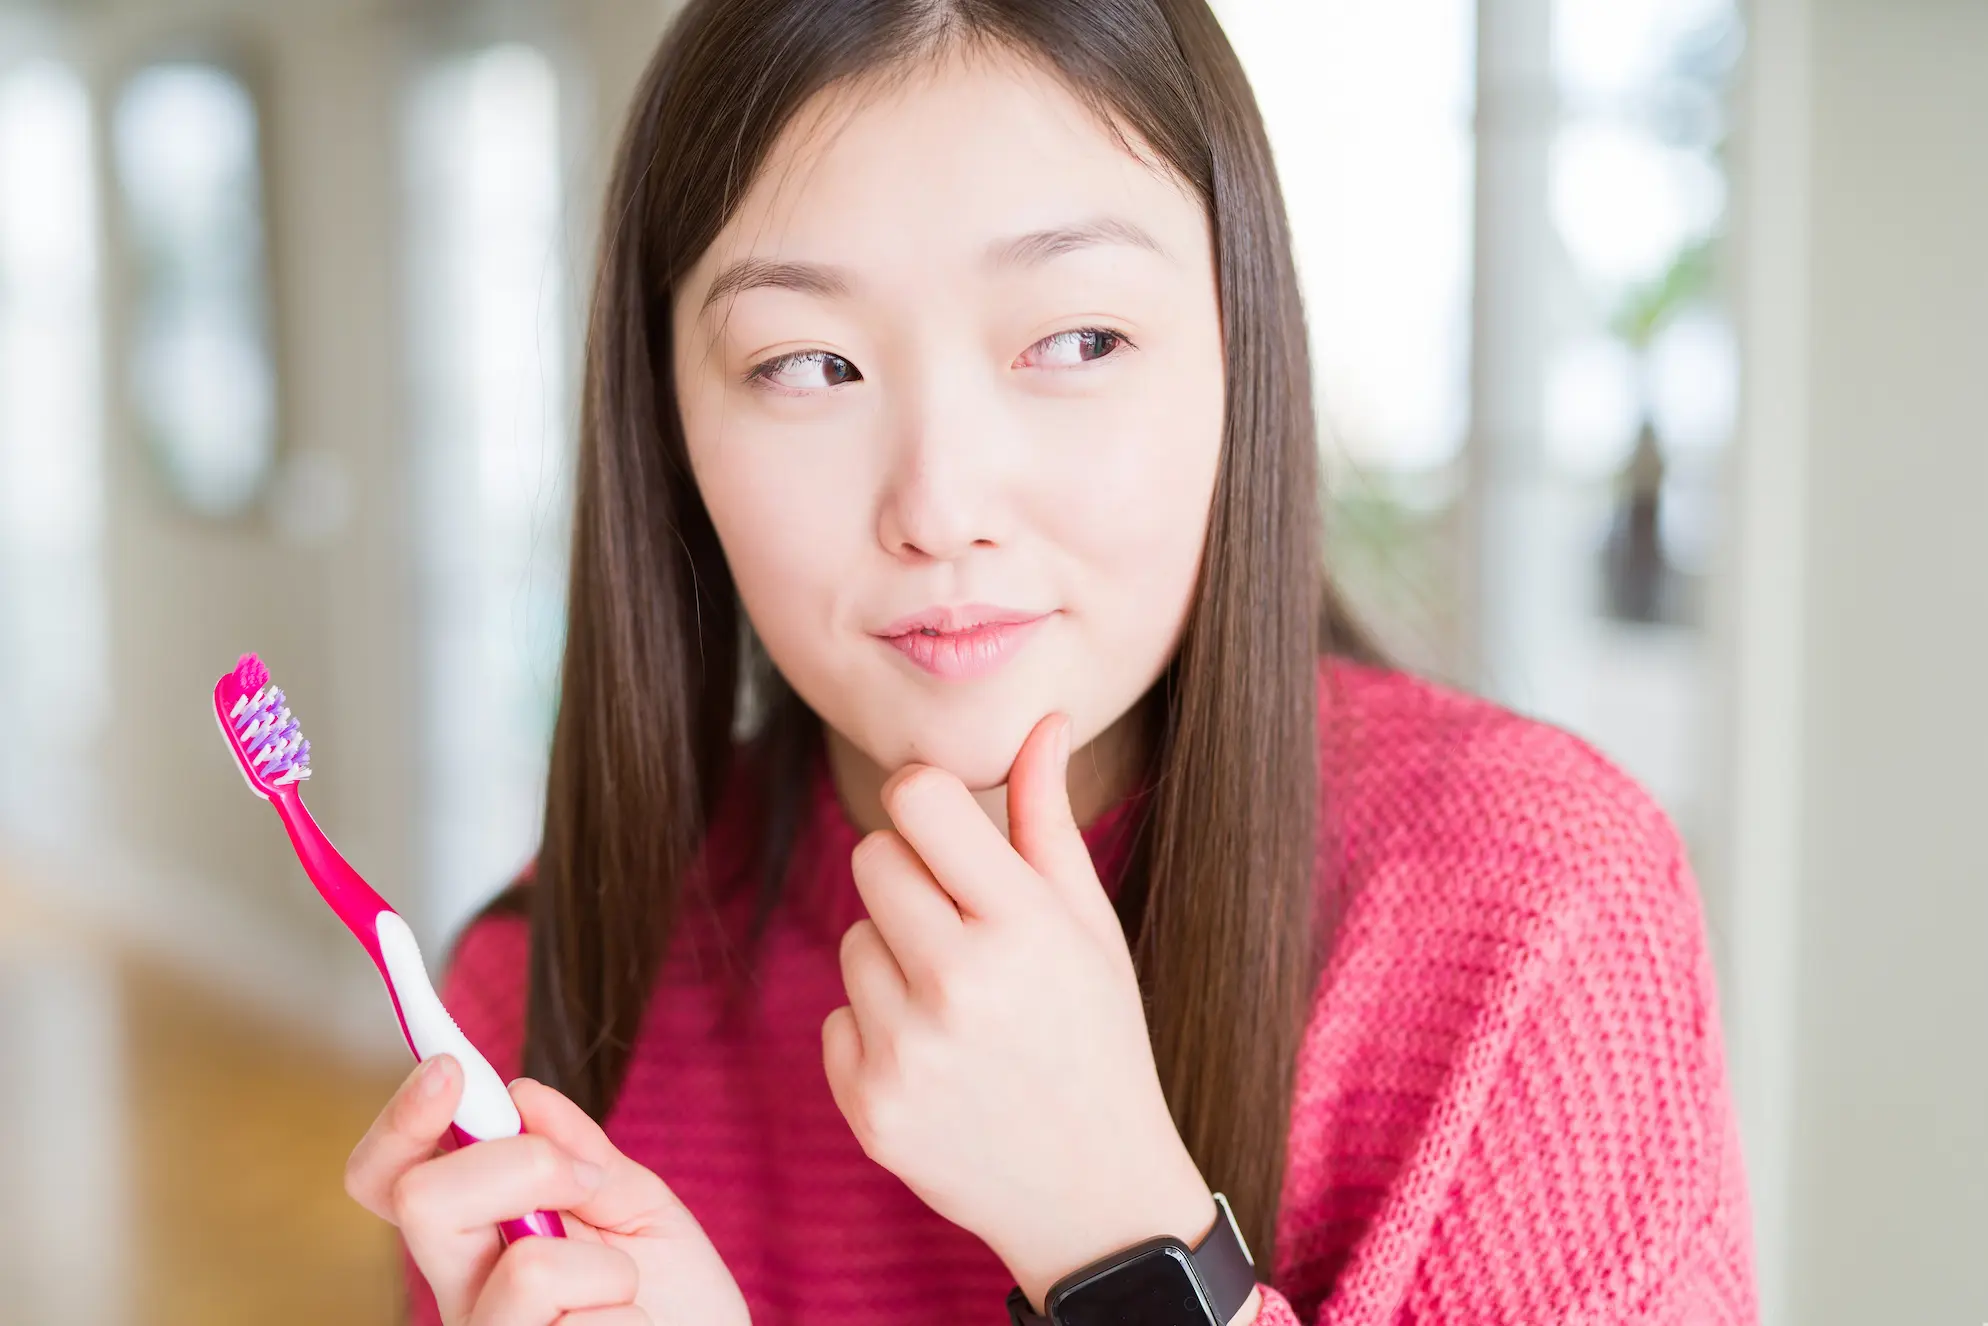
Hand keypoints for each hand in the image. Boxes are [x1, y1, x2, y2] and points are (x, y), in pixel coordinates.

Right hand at [346, 1054, 750, 1325]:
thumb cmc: (675, 1300)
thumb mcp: (639, 1209)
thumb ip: (584, 1156)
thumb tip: (523, 1093)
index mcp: (476, 1240)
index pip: (394, 1178)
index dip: (402, 1121)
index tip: (451, 1069)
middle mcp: (461, 1293)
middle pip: (423, 1199)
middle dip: (522, 1164)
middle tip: (587, 1186)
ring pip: (527, 1269)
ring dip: (607, 1269)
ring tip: (626, 1297)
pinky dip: (631, 1319)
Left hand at [822, 711, 1218, 1311]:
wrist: (1095, 1195)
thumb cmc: (1099, 1039)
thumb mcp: (1089, 927)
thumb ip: (1049, 819)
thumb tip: (1043, 720)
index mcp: (1022, 925)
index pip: (916, 799)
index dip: (925, 801)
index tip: (945, 826)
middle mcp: (959, 984)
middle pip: (871, 857)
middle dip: (911, 878)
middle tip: (964, 929)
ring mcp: (908, 1051)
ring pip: (852, 938)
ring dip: (894, 958)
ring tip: (961, 1008)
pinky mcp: (869, 1106)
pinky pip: (835, 1018)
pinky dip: (876, 1031)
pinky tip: (940, 1062)